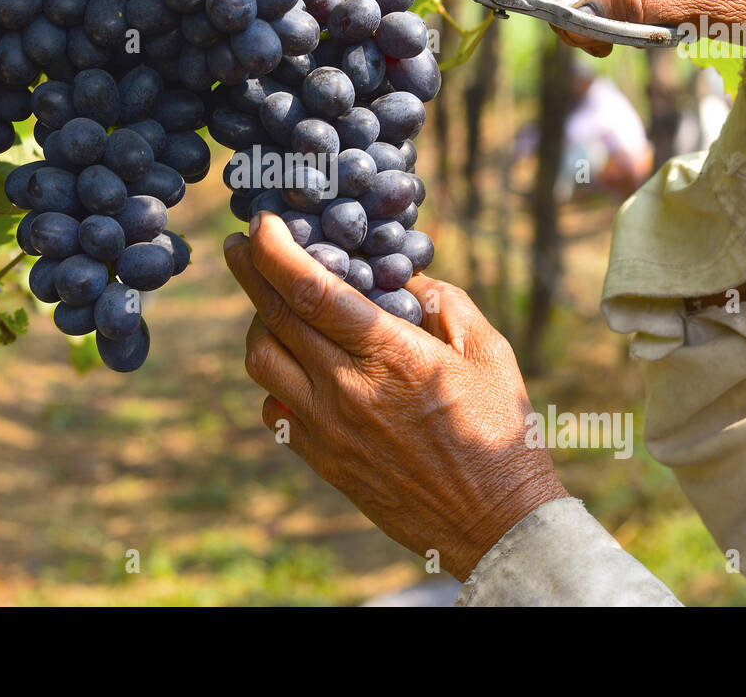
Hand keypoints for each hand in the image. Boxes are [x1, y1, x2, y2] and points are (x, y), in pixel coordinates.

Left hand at [223, 214, 566, 580]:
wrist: (494, 523)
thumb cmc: (501, 431)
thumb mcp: (488, 351)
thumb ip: (442, 302)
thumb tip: (397, 273)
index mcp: (389, 355)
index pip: (310, 290)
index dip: (275, 249)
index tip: (262, 222)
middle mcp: (346, 389)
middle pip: (273, 317)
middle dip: (251, 271)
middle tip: (244, 244)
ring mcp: (327, 428)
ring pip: (261, 362)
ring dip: (260, 324)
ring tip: (274, 306)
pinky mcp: (321, 460)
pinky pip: (274, 409)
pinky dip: (275, 379)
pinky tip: (297, 367)